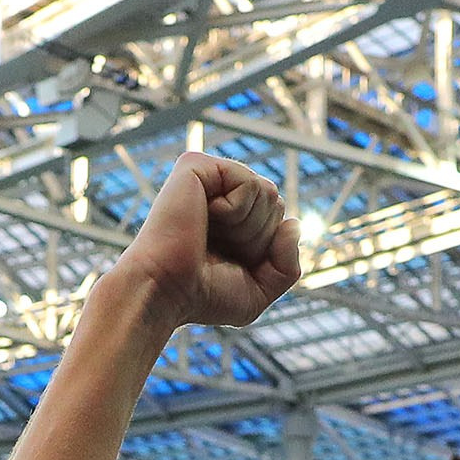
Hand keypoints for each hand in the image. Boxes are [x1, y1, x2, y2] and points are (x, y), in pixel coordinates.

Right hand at [113, 153, 301, 331]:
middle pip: (276, 202)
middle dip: (258, 237)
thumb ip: (287, 264)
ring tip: (209, 234)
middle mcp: (218, 191)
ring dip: (247, 227)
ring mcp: (207, 175)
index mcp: (232, 216)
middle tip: (218, 250)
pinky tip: (205, 216)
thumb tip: (294, 222)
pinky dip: (236, 211)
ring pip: (268, 192)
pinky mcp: (197, 164)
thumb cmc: (203, 295)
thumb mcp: (258, 290)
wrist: (165, 291)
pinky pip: (250, 183)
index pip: (280, 218)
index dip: (266, 249)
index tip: (228, 262)